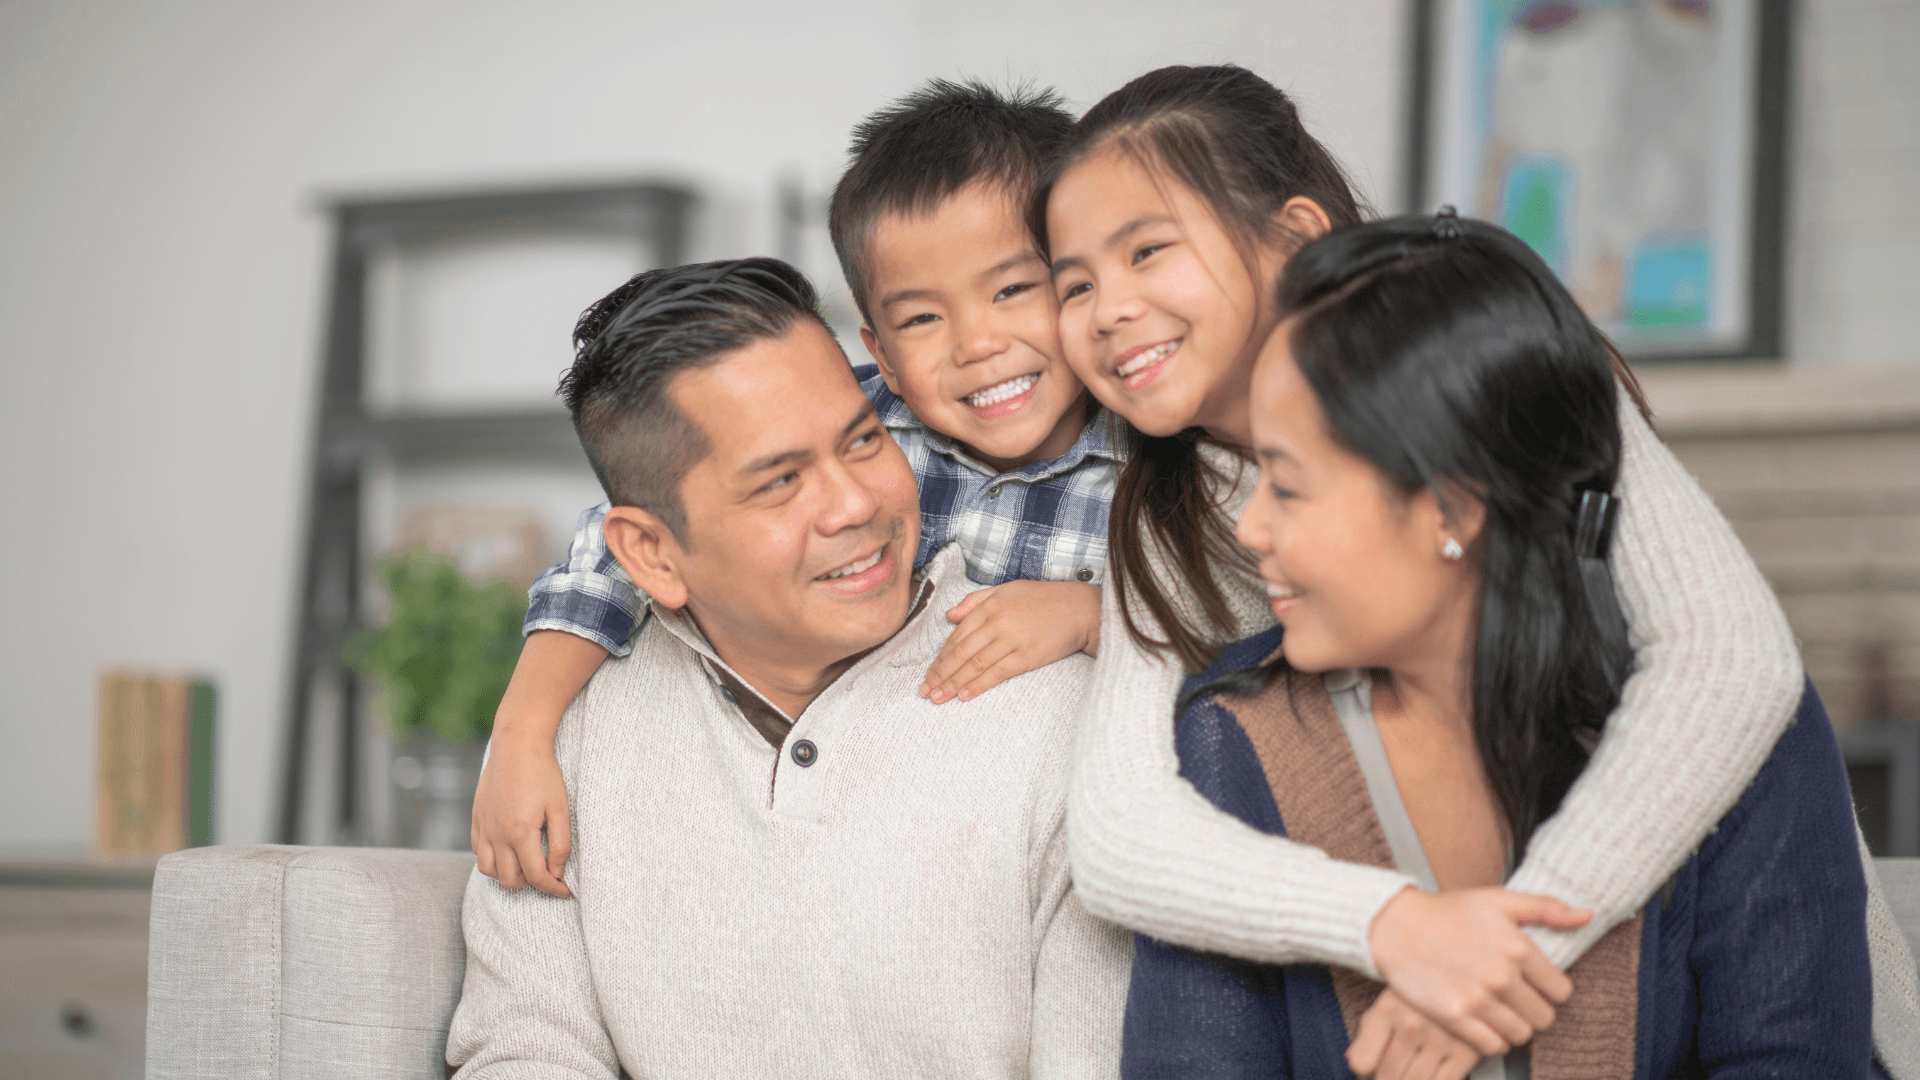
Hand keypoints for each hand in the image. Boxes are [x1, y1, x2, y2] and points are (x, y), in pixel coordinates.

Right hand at [471, 729, 572, 898]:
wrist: (517, 745)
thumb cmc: (543, 774)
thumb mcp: (561, 808)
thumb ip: (560, 844)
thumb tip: (557, 872)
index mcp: (520, 833)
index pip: (536, 876)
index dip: (553, 888)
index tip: (564, 890)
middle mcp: (497, 835)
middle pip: (510, 880)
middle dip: (532, 883)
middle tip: (548, 872)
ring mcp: (484, 827)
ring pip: (488, 871)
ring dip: (509, 874)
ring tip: (528, 863)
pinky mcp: (477, 819)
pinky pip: (478, 852)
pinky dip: (492, 860)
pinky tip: (509, 850)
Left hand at [919, 580, 1100, 703]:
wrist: (1079, 609)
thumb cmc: (1043, 599)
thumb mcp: (1006, 590)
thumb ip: (975, 601)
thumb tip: (950, 616)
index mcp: (989, 606)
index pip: (957, 636)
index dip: (940, 658)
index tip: (928, 673)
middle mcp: (997, 623)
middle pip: (961, 653)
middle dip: (940, 675)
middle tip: (925, 691)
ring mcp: (1012, 640)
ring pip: (975, 665)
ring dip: (953, 684)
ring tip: (938, 698)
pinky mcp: (1027, 656)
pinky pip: (997, 673)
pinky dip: (978, 685)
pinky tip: (964, 695)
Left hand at [1348, 989, 1484, 1079]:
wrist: (1466, 973)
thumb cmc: (1421, 993)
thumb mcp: (1389, 1002)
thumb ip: (1370, 1032)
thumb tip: (1357, 1067)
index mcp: (1387, 1010)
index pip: (1363, 1062)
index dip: (1365, 1072)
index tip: (1370, 1073)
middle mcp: (1412, 1025)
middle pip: (1389, 1076)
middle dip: (1388, 1079)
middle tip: (1394, 1073)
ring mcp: (1440, 1039)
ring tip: (1410, 1072)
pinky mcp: (1467, 1052)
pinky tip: (1432, 1074)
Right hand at [1367, 886, 1588, 1055]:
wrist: (1396, 926)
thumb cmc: (1449, 911)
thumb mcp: (1498, 900)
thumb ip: (1546, 908)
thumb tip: (1586, 916)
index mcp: (1518, 947)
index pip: (1562, 991)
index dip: (1550, 989)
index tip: (1534, 984)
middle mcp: (1502, 976)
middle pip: (1545, 1018)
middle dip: (1534, 1010)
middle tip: (1516, 999)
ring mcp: (1478, 999)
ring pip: (1522, 1035)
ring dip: (1514, 1026)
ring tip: (1499, 1010)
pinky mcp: (1455, 1017)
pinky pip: (1494, 1046)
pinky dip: (1493, 1039)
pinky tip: (1482, 1021)